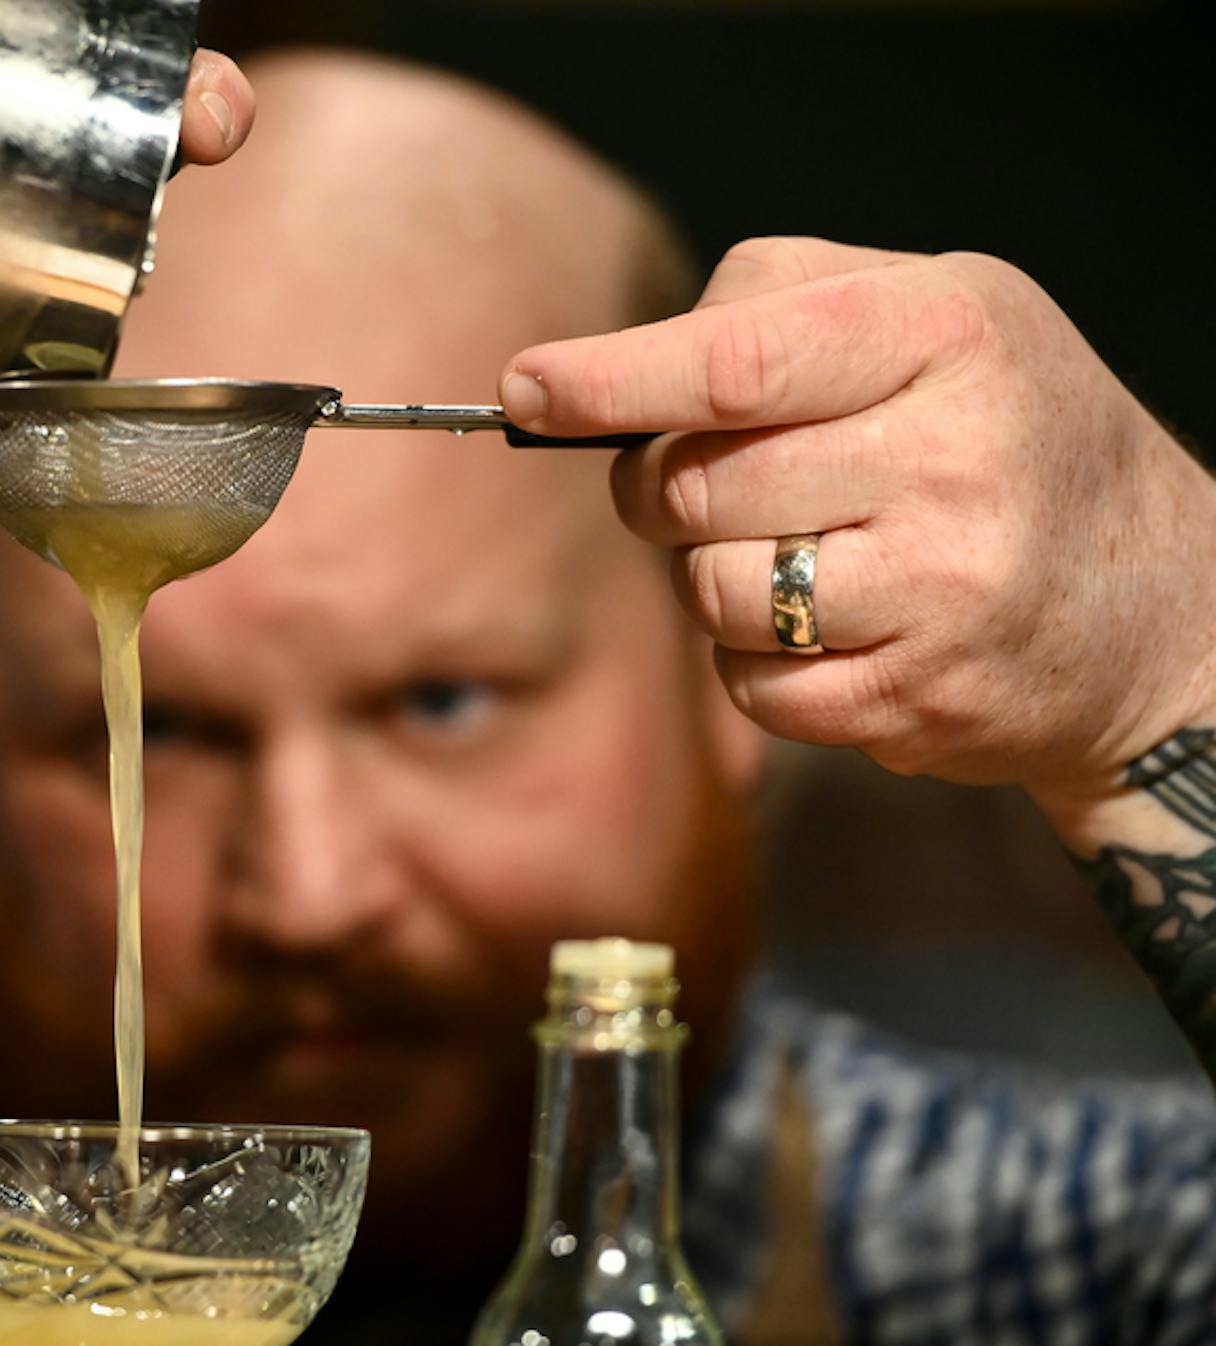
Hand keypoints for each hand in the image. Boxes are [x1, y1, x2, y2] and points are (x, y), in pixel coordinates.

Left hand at [500, 237, 1215, 810]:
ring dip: (715, 579)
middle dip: (663, 490)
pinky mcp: (918, 697)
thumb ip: (770, 313)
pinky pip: (749, 684)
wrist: (1161, 608)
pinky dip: (758, 662)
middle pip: (695, 484)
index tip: (528, 386)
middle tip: (714, 485)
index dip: (611, 380)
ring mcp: (943, 588)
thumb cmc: (1006, 436)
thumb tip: (594, 377)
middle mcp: (955, 455)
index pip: (735, 362)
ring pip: (711, 590)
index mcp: (948, 332)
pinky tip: (838, 630)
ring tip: (807, 556)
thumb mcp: (932, 320)